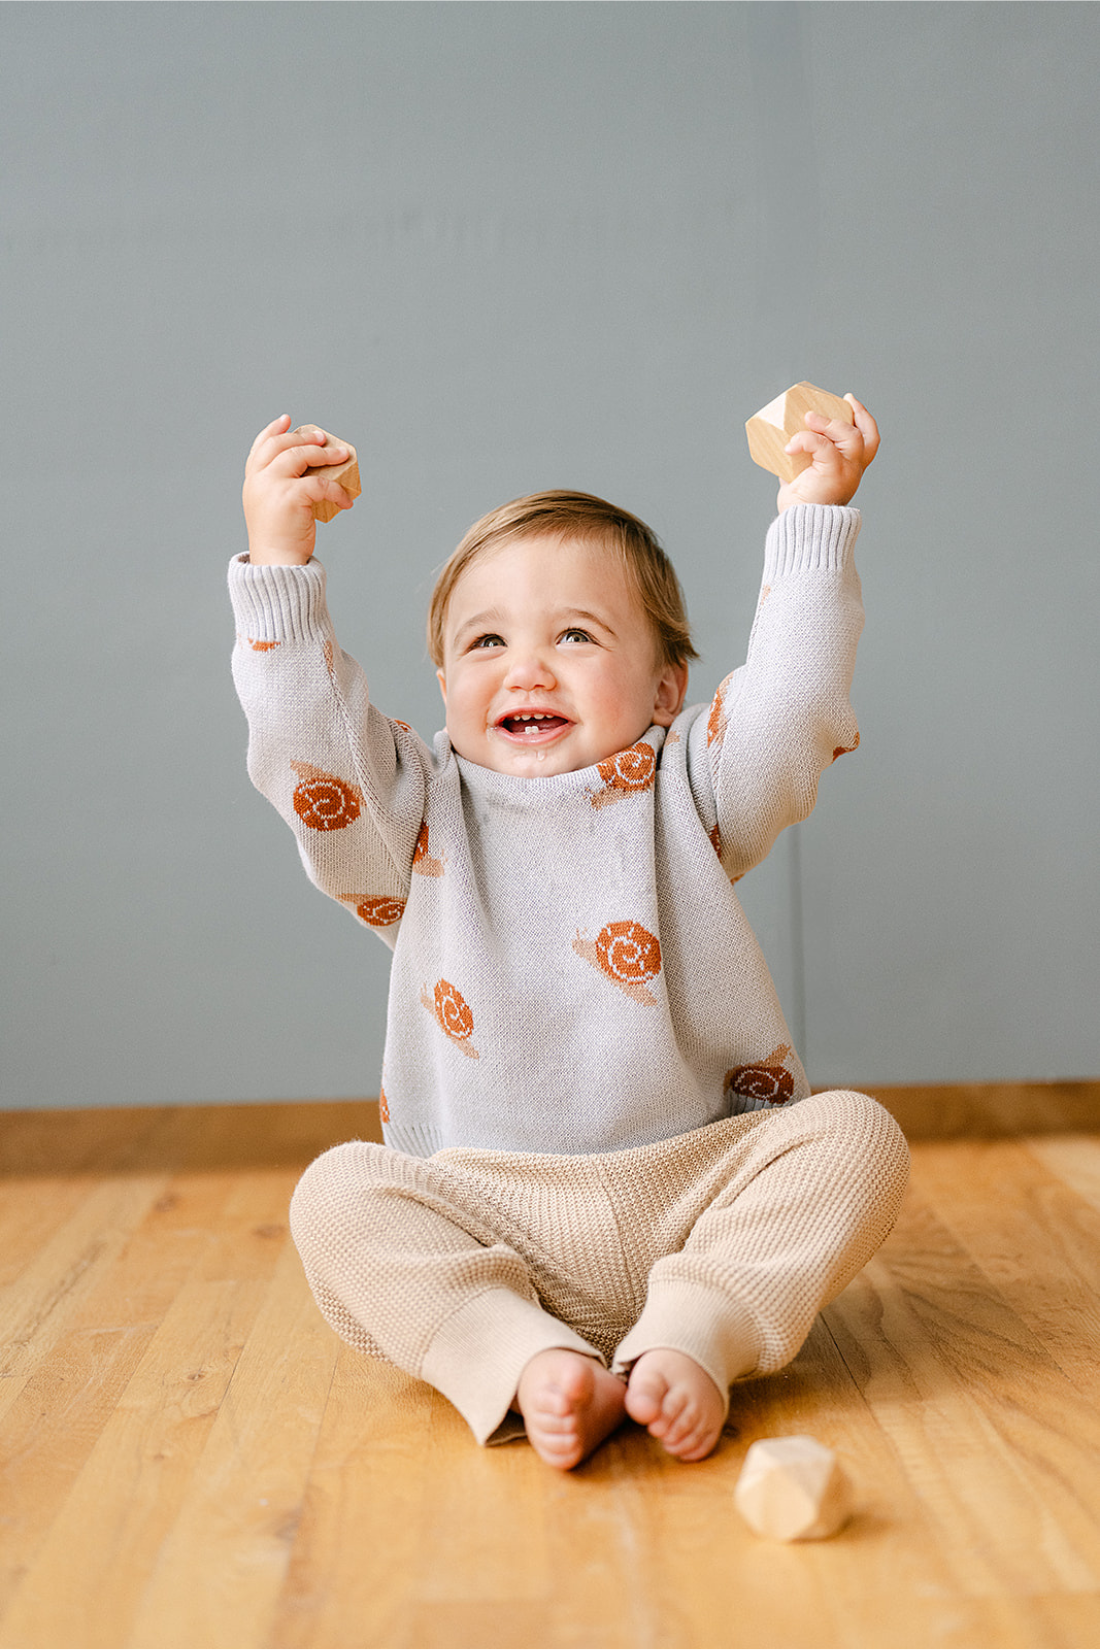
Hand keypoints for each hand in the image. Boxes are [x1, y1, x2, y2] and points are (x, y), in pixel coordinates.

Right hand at [242, 414, 357, 564]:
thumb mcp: (274, 508)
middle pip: (282, 446)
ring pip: (301, 456)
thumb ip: (282, 488)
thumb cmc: (280, 540)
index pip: (260, 447)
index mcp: (252, 481)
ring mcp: (271, 486)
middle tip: (324, 439)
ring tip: (342, 456)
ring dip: (325, 454)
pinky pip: (320, 483)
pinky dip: (337, 490)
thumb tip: (315, 472)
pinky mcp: (289, 496)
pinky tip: (346, 501)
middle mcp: (258, 480)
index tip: (287, 420)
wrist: (276, 564)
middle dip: (305, 438)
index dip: (273, 430)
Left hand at [776, 395, 879, 511]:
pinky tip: (790, 446)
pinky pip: (823, 447)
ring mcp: (847, 472)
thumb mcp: (801, 479)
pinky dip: (806, 440)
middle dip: (850, 415)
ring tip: (808, 418)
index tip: (849, 402)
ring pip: (850, 437)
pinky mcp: (833, 473)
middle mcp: (854, 471)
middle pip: (864, 436)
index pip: (869, 441)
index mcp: (850, 470)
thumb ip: (799, 464)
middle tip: (832, 405)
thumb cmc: (801, 509)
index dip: (863, 418)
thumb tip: (781, 449)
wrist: (802, 528)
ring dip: (829, 424)